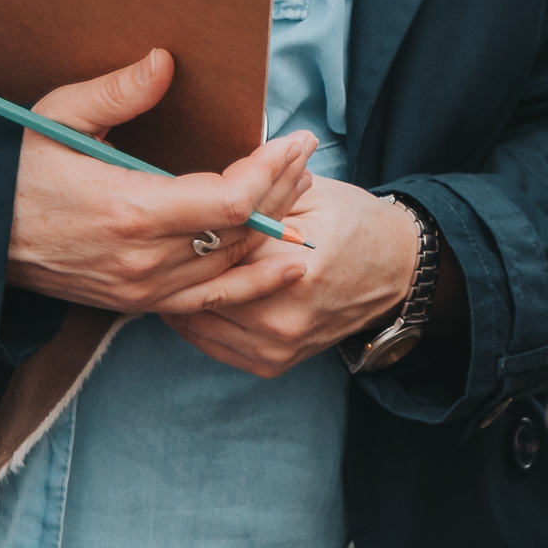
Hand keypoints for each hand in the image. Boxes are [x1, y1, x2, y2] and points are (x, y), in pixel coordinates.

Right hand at [5, 51, 318, 314]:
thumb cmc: (13, 167)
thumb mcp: (58, 117)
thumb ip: (117, 93)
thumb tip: (165, 62)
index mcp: (128, 209)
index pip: (230, 200)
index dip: (272, 171)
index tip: (294, 140)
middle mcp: (141, 258)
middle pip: (241, 231)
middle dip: (283, 189)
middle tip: (306, 153)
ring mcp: (139, 287)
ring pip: (231, 264)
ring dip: (274, 228)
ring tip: (302, 189)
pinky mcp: (134, 302)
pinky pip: (208, 299)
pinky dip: (252, 281)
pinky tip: (287, 266)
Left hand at [158, 176, 430, 378]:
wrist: (395, 270)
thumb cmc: (354, 225)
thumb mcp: (311, 193)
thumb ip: (259, 191)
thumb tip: (206, 185)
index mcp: (296, 265)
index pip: (220, 248)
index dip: (191, 231)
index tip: (169, 219)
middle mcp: (285, 314)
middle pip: (203, 290)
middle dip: (176, 268)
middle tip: (152, 246)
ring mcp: (278, 344)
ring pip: (199, 323)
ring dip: (175, 299)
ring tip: (160, 272)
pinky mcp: (274, 362)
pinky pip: (213, 346)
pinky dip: (194, 323)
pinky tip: (181, 301)